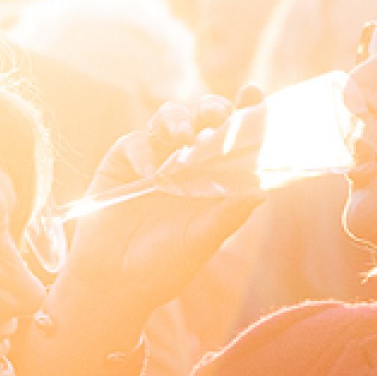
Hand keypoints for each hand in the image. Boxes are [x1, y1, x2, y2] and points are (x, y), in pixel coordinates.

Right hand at [59, 94, 264, 322]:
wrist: (114, 281)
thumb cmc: (163, 266)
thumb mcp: (201, 241)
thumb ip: (228, 215)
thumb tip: (262, 191)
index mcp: (214, 180)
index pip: (234, 140)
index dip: (245, 115)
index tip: (253, 94)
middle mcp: (188, 165)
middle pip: (204, 120)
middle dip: (212, 109)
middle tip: (215, 115)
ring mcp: (155, 159)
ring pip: (171, 119)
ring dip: (179, 120)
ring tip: (182, 137)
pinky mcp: (124, 160)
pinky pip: (137, 141)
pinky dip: (145, 151)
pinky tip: (149, 173)